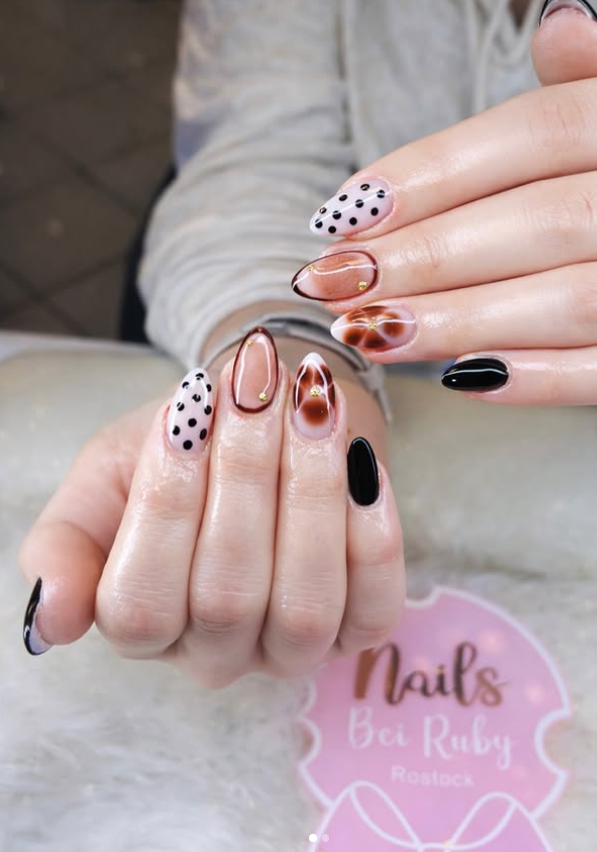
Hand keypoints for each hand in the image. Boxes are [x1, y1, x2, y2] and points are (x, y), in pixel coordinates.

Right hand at [19, 329, 403, 687]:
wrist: (264, 419)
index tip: (184, 412)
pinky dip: (373, 536)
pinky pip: (376, 607)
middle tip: (254, 389)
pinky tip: (362, 464)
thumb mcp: (106, 477)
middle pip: (227, 599)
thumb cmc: (183, 444)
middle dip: (244, 480)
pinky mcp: (360, 627)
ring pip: (304, 608)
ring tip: (310, 410)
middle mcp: (217, 653)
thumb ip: (66, 543)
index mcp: (143, 626)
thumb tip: (50, 619)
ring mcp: (292, 649)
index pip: (139, 605)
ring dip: (310, 498)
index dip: (163, 507)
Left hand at [293, 1, 596, 404]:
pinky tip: (461, 378)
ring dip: (460, 320)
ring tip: (370, 331)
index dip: (433, 171)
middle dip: (425, 255)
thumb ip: (594, 84)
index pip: (537, 133)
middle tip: (333, 283)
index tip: (344, 212)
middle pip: (539, 221)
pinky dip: (537, 379)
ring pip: (569, 300)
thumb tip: (563, 21)